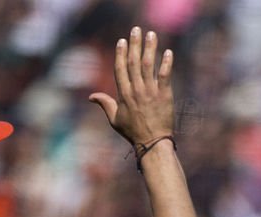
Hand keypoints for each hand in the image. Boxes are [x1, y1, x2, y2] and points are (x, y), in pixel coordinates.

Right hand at [89, 26, 174, 145]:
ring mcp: (151, 92)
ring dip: (150, 48)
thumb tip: (91, 97)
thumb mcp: (115, 119)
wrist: (152, 143)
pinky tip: (168, 52)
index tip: (122, 41)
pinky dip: (166, 63)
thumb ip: (105, 104)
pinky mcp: (165, 96)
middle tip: (136, 30)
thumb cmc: (133, 132)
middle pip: (134, 62)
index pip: (121, 68)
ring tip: (151, 34)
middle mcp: (136, 90)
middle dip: (134, 44)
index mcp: (124, 94)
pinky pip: (165, 76)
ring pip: (149, 65)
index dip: (121, 53)